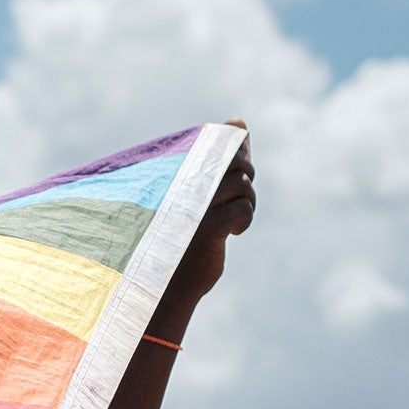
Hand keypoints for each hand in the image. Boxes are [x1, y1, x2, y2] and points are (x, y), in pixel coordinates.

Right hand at [157, 120, 255, 326]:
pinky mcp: (204, 229)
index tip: (226, 181)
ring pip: (242, 184)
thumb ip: (219, 157)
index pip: (217, 141)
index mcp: (172, 173)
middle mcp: (178, 185)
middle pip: (236, 162)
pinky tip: (233, 234)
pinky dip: (244, 219)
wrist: (162, 287)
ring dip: (247, 201)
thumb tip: (238, 121)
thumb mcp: (200, 192)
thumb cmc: (180, 236)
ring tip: (232, 220)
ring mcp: (190, 207)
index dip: (233, 154)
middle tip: (233, 201)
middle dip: (244, 178)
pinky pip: (243, 208)